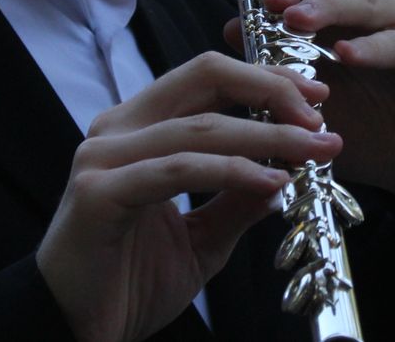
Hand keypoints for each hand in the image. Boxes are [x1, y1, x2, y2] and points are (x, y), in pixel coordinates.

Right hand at [37, 53, 340, 341]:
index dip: (265, 79)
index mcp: (138, 127)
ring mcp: (103, 157)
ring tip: (313, 151)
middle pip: (204, 78)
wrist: (75, 333)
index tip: (317, 96)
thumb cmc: (129, 284)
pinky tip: (272, 181)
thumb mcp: (204, 238)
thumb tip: (285, 172)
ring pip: (200, 126)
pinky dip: (231, 172)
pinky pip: (177, 171)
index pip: (208, 78)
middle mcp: (117, 129)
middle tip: (319, 115)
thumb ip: (238, 201)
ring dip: (266, 135)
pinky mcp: (99, 193)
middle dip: (270, 89)